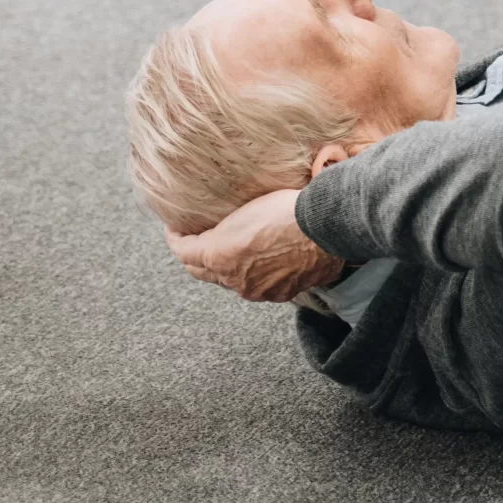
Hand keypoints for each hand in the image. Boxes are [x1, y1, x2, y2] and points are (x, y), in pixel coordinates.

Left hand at [166, 188, 344, 302]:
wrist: (327, 227)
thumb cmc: (287, 210)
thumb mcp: (245, 209)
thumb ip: (222, 230)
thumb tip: (215, 236)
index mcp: (218, 256)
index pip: (183, 252)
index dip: (176, 239)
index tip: (175, 229)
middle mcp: (233, 280)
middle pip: (202, 272)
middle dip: (196, 257)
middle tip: (197, 241)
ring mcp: (258, 290)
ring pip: (232, 281)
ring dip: (227, 268)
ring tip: (234, 250)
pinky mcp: (282, 294)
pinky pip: (261, 286)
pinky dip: (257, 275)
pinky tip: (266, 260)